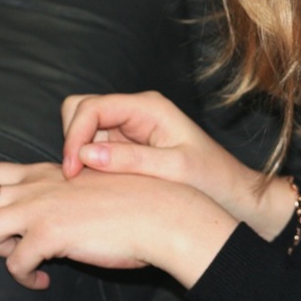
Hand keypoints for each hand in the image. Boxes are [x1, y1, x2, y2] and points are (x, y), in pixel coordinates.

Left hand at [0, 161, 236, 288]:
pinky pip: (15, 263)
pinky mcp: (48, 233)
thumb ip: (66, 198)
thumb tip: (50, 218)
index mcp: (51, 175)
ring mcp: (41, 207)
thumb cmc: (141, 204)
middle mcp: (40, 186)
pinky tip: (45, 279)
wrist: (164, 214)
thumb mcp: (97, 190)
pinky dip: (26, 276)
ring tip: (20, 256)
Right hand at [61, 91, 295, 238]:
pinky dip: (85, 165)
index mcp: (149, 108)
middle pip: (81, 110)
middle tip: (76, 178)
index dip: (74, 136)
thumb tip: (84, 156)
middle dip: (71, 139)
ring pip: (82, 130)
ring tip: (87, 185)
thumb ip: (130, 160)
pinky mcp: (125, 147)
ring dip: (76, 154)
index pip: (92, 107)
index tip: (71, 171)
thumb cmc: (210, 179)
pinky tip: (95, 188)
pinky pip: (92, 148)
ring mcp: (129, 128)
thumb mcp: (173, 169)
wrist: (229, 194)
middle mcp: (136, 111)